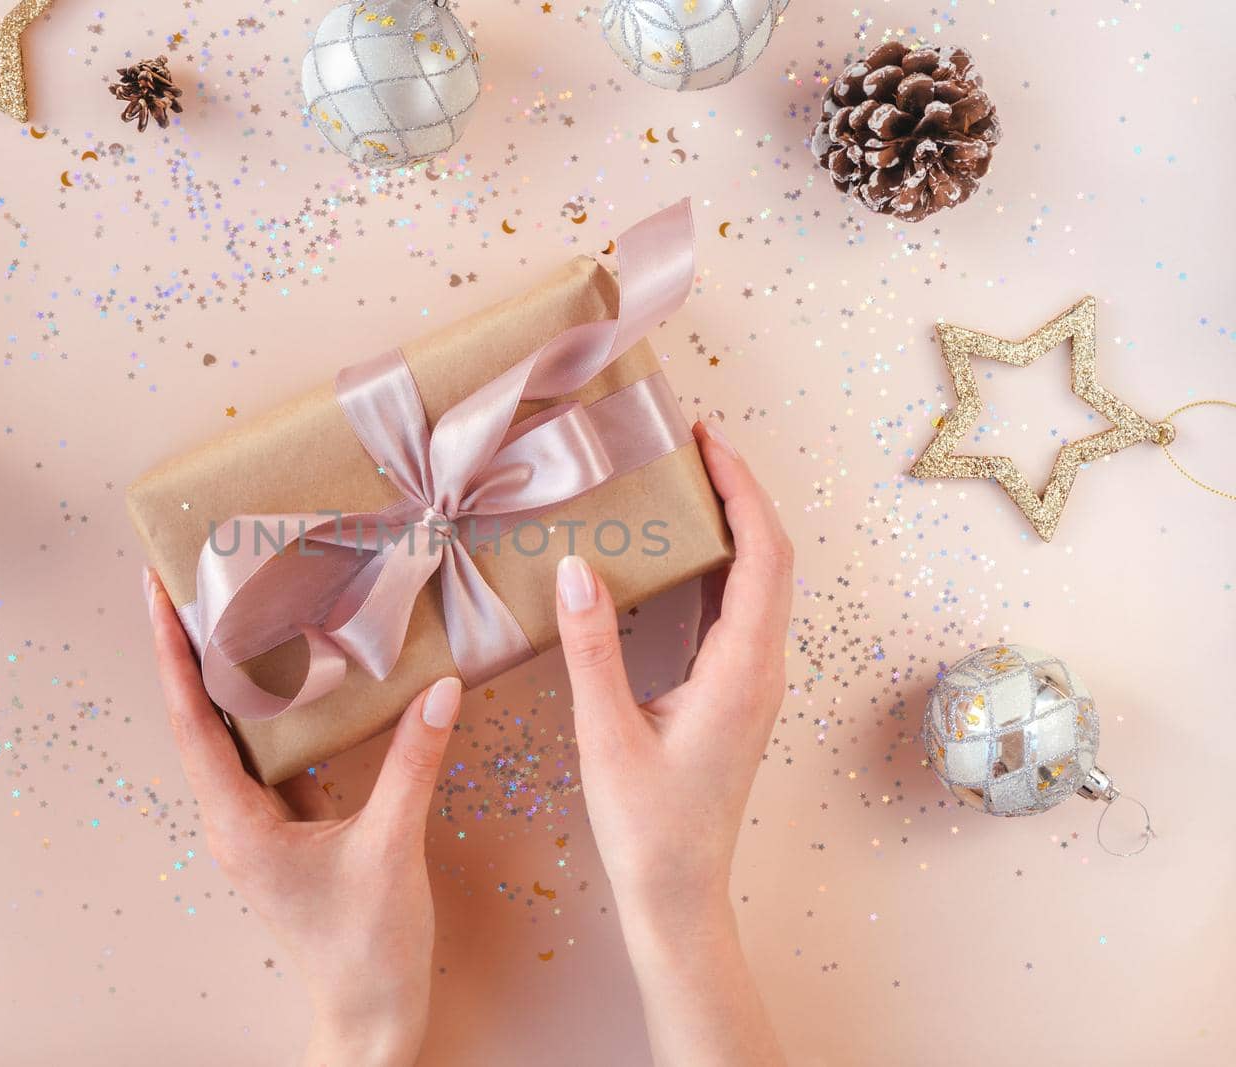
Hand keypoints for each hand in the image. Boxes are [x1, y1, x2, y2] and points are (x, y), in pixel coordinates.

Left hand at [145, 568, 460, 1066]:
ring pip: (229, 733)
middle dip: (189, 647)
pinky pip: (264, 754)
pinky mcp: (282, 829)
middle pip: (199, 716)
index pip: (192, 721)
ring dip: (226, 674)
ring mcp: (255, 824)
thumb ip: (413, 765)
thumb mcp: (392, 848)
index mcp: (238, 822)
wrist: (371, 1013)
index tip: (157, 593)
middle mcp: (233, 818)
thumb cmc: (368, 947)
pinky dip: (268, 708)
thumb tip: (439, 690)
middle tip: (190, 577)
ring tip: (231, 608)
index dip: (173, 654)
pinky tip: (289, 675)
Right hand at [554, 422, 789, 1065]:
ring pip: (759, 583)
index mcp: (743, 671)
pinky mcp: (737, 693)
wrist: (678, 893)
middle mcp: (762, 669)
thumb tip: (576, 566)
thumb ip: (590, 648)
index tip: (705, 440)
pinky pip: (738, 611)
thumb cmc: (645, 825)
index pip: (762, 556)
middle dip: (738, 491)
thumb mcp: (606, 734)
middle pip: (771, 557)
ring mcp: (754, 682)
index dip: (740, 489)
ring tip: (683, 480)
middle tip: (690, 442)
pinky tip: (677, 551)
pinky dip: (716, 566)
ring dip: (731, 526)